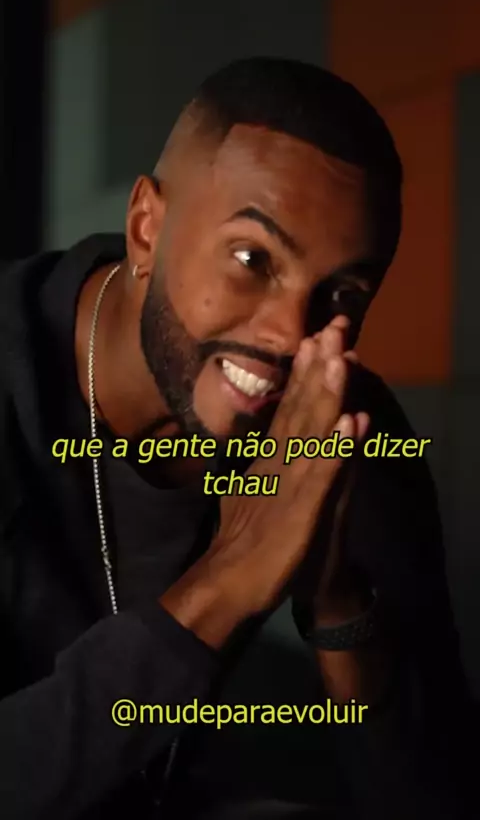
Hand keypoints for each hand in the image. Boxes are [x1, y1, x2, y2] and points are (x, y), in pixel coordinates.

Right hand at [202, 316, 368, 620]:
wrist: (227, 583)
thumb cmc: (239, 540)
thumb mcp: (244, 491)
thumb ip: (253, 463)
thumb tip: (255, 439)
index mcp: (268, 457)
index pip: (290, 407)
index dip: (306, 373)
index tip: (318, 339)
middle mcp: (278, 460)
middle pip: (301, 407)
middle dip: (319, 367)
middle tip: (335, 327)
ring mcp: (287, 482)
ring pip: (310, 432)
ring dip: (326, 394)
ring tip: (340, 358)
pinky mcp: (299, 509)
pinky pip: (321, 476)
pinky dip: (336, 450)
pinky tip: (351, 424)